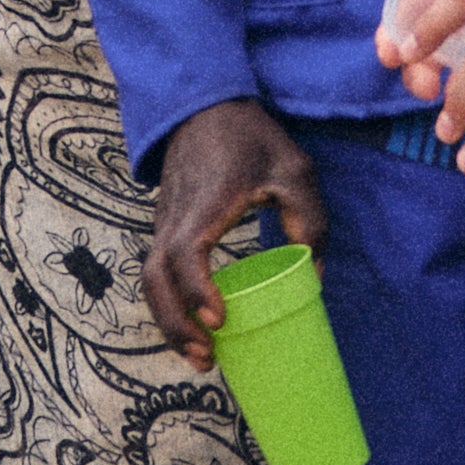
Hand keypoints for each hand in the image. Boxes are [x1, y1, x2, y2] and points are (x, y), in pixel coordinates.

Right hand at [140, 100, 322, 364]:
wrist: (204, 106)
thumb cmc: (251, 139)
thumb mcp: (294, 171)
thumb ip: (308, 219)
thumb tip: (314, 272)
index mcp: (205, 203)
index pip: (185, 253)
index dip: (197, 290)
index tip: (219, 319)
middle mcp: (174, 218)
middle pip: (155, 279)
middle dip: (175, 324)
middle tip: (208, 358)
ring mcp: (164, 224)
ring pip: (149, 280)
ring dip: (168, 322)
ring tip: (201, 356)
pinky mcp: (165, 228)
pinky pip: (156, 273)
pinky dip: (168, 305)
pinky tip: (194, 327)